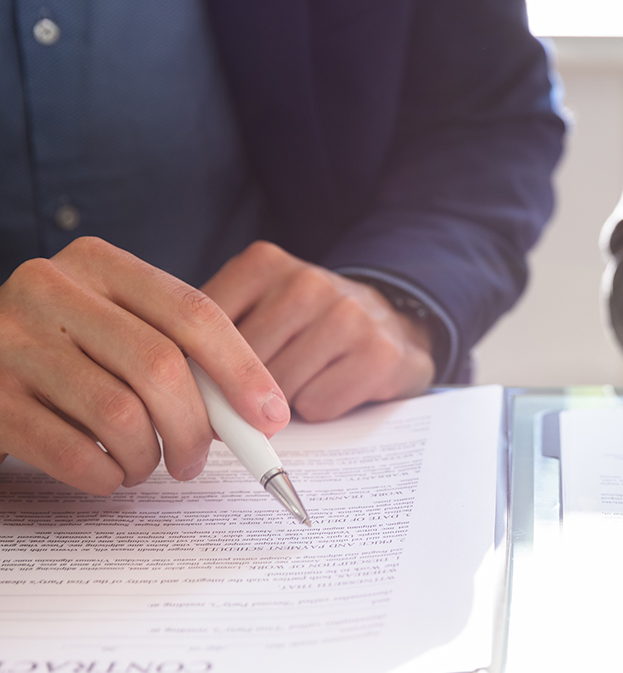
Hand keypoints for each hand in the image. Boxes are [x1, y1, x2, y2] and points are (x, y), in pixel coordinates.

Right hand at [0, 237, 289, 493]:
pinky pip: (73, 454)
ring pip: (120, 415)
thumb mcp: (120, 331)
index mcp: (98, 263)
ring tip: (145, 465)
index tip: (271, 417)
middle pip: (161, 367)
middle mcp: (49, 289)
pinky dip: (106, 477)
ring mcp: (8, 341)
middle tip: (197, 461)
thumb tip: (258, 415)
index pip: (192, 312)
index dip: (241, 369)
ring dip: (148, 458)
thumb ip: (182, 356)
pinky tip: (107, 474)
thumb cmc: (66, 355)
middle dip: (196, 428)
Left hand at [201, 242, 434, 421]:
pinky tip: (332, 387)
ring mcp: (348, 316)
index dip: (197, 370)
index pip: (202, 330)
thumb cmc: (309, 325)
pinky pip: (317, 405)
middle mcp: (308, 282)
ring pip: (278, 390)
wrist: (394, 324)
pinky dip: (318, 409)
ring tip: (301, 382)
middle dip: (241, 394)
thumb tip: (177, 385)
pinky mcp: (378, 354)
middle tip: (254, 397)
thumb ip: (213, 332)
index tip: (202, 389)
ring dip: (281, 404)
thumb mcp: (258, 305)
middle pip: (240, 365)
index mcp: (264, 263)